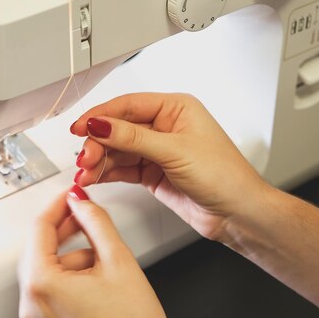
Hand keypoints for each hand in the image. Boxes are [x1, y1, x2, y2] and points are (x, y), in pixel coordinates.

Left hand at [18, 185, 165, 317]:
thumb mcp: (119, 261)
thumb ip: (97, 222)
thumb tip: (81, 201)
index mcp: (42, 285)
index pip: (40, 229)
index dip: (58, 205)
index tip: (70, 193)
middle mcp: (32, 305)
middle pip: (41, 249)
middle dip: (66, 231)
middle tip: (83, 213)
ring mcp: (37, 317)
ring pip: (48, 269)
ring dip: (72, 256)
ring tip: (101, 259)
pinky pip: (51, 289)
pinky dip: (70, 277)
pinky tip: (95, 279)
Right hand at [70, 93, 269, 242]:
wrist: (238, 213)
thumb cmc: (224, 176)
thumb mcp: (174, 151)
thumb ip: (133, 137)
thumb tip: (101, 123)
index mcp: (175, 108)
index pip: (128, 105)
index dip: (101, 115)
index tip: (80, 126)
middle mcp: (165, 126)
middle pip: (118, 128)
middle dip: (99, 143)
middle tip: (85, 158)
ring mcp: (157, 150)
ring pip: (117, 150)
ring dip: (99, 161)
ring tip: (86, 173)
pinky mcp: (152, 172)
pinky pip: (122, 168)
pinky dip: (106, 173)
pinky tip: (94, 177)